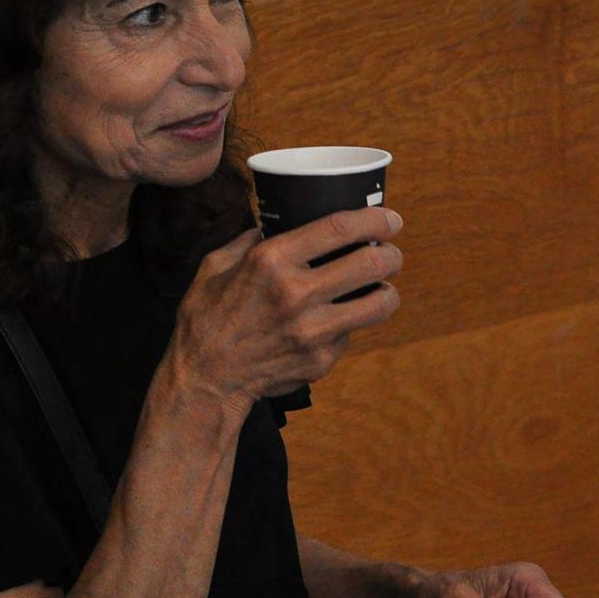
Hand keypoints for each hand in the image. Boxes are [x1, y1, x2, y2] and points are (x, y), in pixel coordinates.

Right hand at [165, 207, 403, 411]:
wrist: (206, 379)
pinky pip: (350, 334)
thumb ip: (250, 240)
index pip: (339, 228)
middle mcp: (296, 294)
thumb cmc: (207, 318)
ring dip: (387, 291)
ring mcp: (312, 331)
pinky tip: (333, 322)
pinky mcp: (321, 360)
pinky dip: (348, 325)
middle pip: (371, 264)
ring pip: (378, 304)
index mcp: (271, 261)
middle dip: (391, 255)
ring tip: (381, 287)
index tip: (390, 218)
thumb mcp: (216, 265)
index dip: (375, 219)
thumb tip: (278, 223)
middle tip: (390, 253)